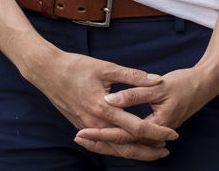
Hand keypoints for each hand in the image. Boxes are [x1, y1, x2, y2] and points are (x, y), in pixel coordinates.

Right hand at [23, 49, 177, 160]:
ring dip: (134, 151)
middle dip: (147, 151)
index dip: (155, 133)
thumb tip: (156, 79)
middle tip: (165, 150)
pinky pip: (103, 143)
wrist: (47, 72)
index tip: (171, 135)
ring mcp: (87, 127)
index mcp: (104, 108)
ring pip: (113, 148)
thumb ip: (133, 76)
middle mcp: (95, 123)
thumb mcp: (107, 67)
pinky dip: (118, 148)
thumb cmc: (76, 66)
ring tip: (152, 151)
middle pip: (125, 146)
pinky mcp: (82, 126)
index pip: (135, 128)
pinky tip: (129, 146)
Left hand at [73, 63, 218, 154]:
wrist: (206, 85)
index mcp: (156, 123)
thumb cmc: (185, 83)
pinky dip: (118, 138)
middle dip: (100, 143)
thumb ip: (134, 92)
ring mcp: (156, 132)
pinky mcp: (156, 127)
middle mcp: (156, 132)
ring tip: (87, 139)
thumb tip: (111, 98)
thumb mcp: (159, 85)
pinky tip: (106, 134)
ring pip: (128, 144)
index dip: (102, 134)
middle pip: (124, 145)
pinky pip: (134, 139)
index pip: (124, 134)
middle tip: (79, 138)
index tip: (83, 131)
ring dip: (108, 143)